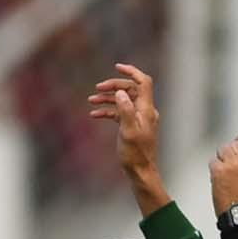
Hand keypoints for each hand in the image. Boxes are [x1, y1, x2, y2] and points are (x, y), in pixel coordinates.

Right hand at [88, 64, 166, 208]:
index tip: (117, 67)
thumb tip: (121, 93)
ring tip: (91, 100)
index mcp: (146, 110)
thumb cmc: (135, 154)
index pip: (143, 83)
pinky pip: (119, 114)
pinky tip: (94, 115)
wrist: (140, 171)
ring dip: (107, 99)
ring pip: (122, 101)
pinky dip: (108, 112)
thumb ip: (125, 110)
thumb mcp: (128, 132)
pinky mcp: (131, 126)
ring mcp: (138, 118)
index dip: (131, 72)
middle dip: (113, 86)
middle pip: (130, 90)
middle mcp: (144, 111)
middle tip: (97, 88)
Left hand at [210, 134, 237, 214]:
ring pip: (222, 150)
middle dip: (230, 152)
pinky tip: (218, 177)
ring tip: (223, 170)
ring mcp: (232, 164)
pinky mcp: (219, 170)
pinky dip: (214, 168)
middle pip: (234, 144)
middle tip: (228, 162)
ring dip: (221, 158)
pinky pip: (213, 161)